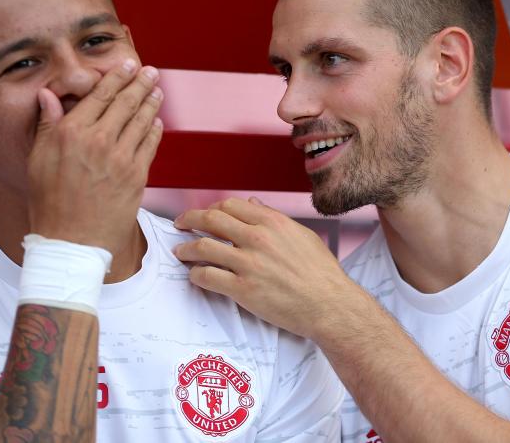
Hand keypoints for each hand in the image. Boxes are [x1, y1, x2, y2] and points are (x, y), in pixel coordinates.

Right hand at [27, 59, 162, 251]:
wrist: (72, 241)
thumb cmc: (49, 202)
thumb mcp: (38, 159)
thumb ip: (47, 124)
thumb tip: (48, 95)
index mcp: (71, 132)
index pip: (100, 95)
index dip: (117, 77)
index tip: (127, 64)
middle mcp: (98, 140)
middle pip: (126, 102)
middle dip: (140, 82)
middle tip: (150, 71)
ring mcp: (121, 158)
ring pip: (142, 120)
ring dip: (151, 102)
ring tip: (157, 90)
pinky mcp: (137, 175)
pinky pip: (150, 145)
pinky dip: (155, 129)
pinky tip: (157, 121)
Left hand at [173, 197, 365, 339]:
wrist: (329, 305)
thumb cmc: (321, 272)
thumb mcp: (302, 236)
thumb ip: (274, 219)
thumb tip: (253, 205)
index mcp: (272, 222)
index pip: (230, 205)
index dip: (212, 208)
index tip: (205, 215)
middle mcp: (257, 238)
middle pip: (211, 219)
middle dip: (189, 219)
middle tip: (180, 225)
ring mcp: (249, 264)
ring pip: (203, 247)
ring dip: (186, 248)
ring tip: (180, 252)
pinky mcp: (243, 290)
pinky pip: (207, 277)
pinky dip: (195, 275)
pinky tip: (195, 276)